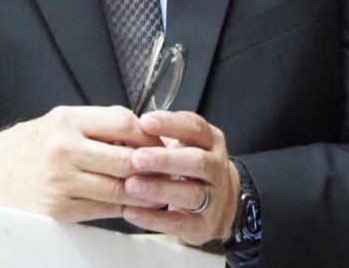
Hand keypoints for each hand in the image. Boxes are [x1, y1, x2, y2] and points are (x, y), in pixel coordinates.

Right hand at [0, 105, 163, 221]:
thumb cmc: (28, 146)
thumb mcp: (58, 122)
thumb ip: (96, 124)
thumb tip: (142, 133)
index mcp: (67, 121)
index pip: (124, 123)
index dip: (150, 134)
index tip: (161, 141)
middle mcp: (64, 150)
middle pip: (127, 158)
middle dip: (154, 166)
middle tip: (172, 169)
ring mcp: (61, 182)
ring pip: (120, 188)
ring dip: (146, 191)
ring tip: (162, 190)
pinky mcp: (58, 210)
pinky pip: (103, 210)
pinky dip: (124, 208)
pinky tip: (135, 204)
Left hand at [121, 111, 240, 245]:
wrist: (220, 203)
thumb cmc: (191, 167)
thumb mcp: (185, 143)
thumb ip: (163, 135)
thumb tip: (128, 127)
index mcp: (211, 142)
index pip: (195, 128)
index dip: (171, 124)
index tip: (145, 122)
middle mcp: (216, 168)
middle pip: (197, 161)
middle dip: (166, 160)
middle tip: (137, 158)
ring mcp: (215, 198)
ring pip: (190, 193)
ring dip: (159, 189)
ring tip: (131, 185)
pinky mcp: (204, 225)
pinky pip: (179, 223)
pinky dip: (154, 218)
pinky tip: (131, 211)